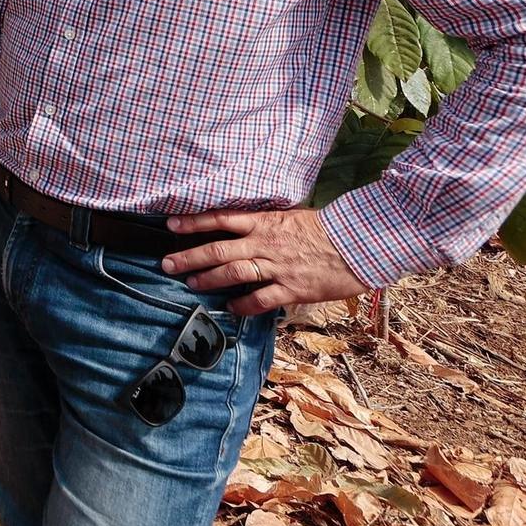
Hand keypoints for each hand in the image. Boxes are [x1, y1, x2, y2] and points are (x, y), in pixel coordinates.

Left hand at [163, 207, 367, 315]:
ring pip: (234, 273)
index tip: (171, 225)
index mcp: (264, 222)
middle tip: (166, 264)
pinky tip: (230, 308)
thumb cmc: (326, 228)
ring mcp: (277, 267)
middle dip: (190, 257)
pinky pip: (261, 299)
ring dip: (209, 279)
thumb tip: (241, 227)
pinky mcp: (292, 288)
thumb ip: (265, 224)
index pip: (221, 219)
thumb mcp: (291, 217)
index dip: (194, 222)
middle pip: (219, 250)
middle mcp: (265, 243)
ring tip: (191, 284)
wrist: (358, 243)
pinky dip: (242, 304)